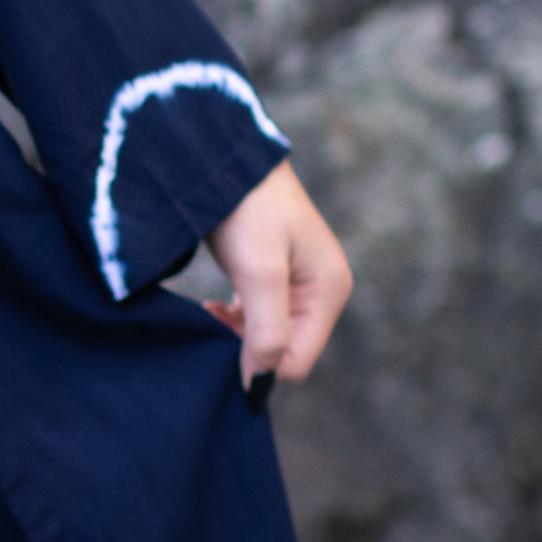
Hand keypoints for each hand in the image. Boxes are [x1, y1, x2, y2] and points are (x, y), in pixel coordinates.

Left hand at [204, 159, 349, 394]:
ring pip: (269, 335)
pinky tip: (216, 304)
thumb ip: (265, 330)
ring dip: (238, 333)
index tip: (219, 348)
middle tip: (212, 322)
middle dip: (248, 348)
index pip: (298, 362)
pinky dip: (236, 318)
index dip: (259, 367)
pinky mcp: (277, 275)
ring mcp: (301, 283)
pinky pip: (260, 317)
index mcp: (329, 292)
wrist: (225, 157)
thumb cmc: (246, 207)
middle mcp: (322, 291)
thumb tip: (259, 384)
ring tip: (211, 311)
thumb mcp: (258, 273)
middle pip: (286, 351)